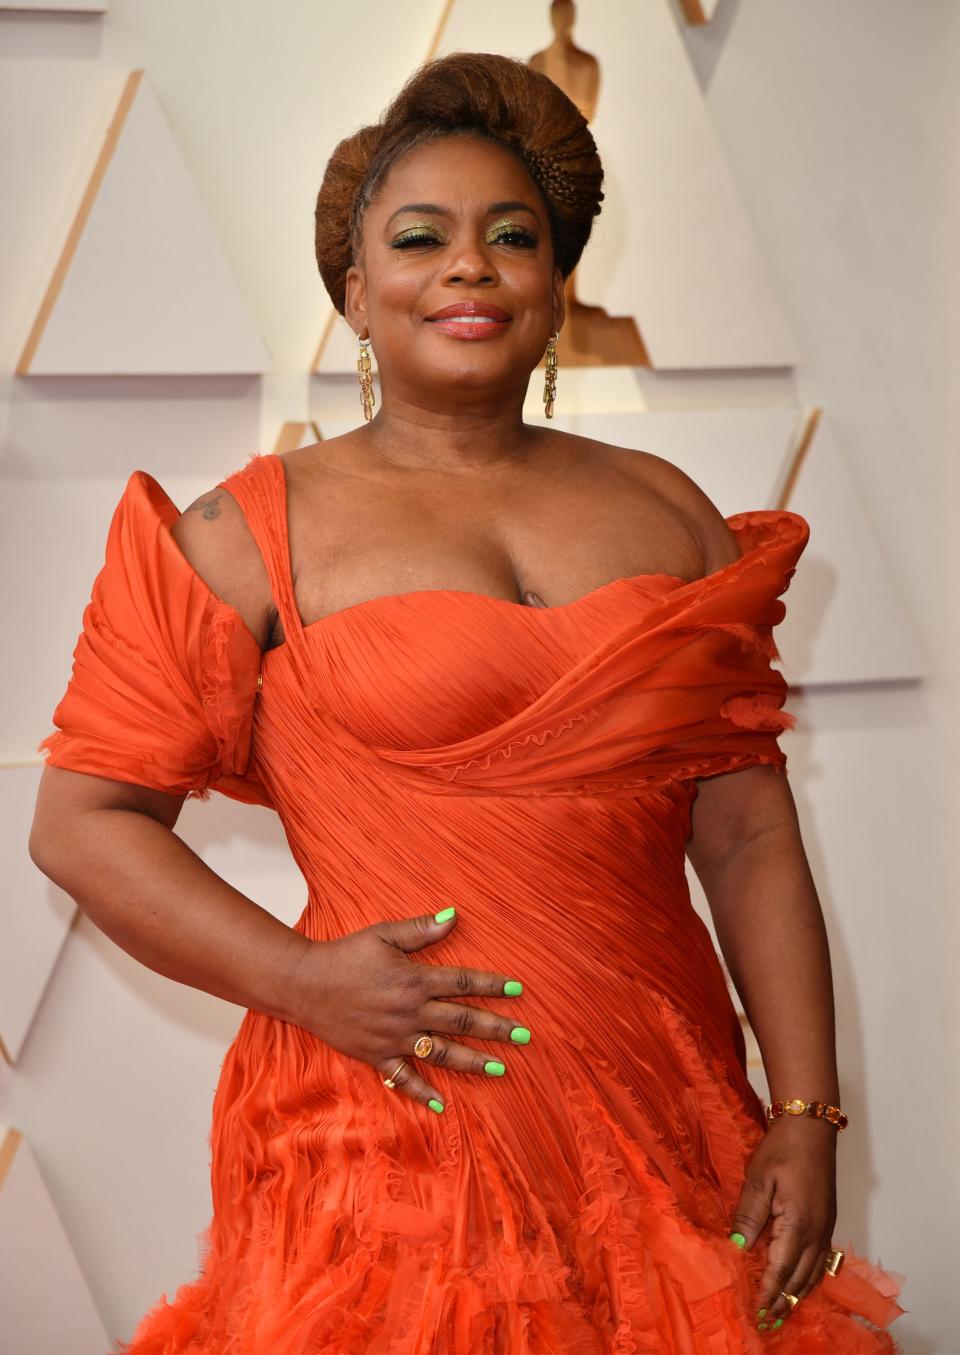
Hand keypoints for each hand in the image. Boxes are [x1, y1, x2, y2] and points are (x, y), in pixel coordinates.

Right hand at [282, 908, 527, 1111]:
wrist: (305, 984)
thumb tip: (454, 916)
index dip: (493, 985)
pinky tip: (442, 1105)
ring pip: (442, 1053)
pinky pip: (403, 1078)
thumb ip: (420, 930)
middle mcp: (410, 1011)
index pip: (463, 982)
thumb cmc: (345, 955)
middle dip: (496, 1028)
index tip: (518, 990)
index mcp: (414, 979)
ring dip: (473, 1062)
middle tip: (524, 1035)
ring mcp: (395, 1037)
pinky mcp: (377, 1055)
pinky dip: (422, 1093)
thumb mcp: (383, 934)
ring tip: (500, 1069)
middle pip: (462, 1021)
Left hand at [730, 1117, 837, 1327]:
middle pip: (800, 1278)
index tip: (758, 1314)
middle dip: (783, 1301)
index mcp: (798, 1225)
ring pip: (814, 1273)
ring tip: (781, 1311)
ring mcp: (826, 1229)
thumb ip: (749, 1214)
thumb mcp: (758, 1179)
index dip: (769, 1293)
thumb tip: (738, 1247)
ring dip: (797, 1293)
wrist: (811, 1128)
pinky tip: (799, 1283)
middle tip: (767, 1321)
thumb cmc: (782, 1149)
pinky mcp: (828, 1222)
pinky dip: (809, 1278)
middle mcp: (817, 1233)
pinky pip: (821, 1261)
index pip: (780, 1269)